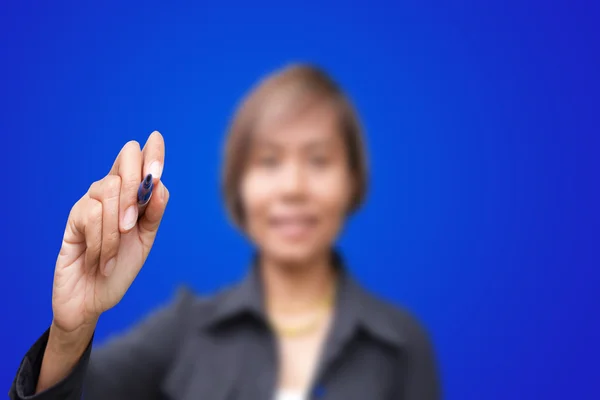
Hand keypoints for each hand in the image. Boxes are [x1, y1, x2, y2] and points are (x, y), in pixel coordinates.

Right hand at [51, 131, 168, 333]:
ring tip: (114, 255)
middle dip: (134, 186)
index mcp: (133, 197)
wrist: (92, 300)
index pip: (141, 163)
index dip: (151, 150)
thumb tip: (160, 186)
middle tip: (132, 224)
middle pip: (125, 159)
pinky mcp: (73, 219)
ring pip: (109, 189)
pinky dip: (102, 242)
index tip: (157, 138)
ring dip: (116, 228)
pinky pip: (91, 214)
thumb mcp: (144, 242)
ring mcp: (91, 203)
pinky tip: (100, 260)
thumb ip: (153, 214)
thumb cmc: (119, 269)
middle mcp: (112, 193)